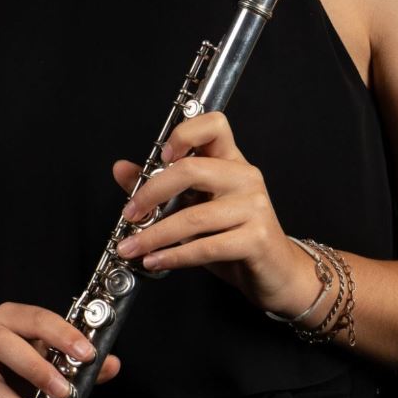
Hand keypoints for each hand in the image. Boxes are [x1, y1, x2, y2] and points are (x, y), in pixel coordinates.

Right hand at [0, 303, 119, 397]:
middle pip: (4, 345)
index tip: (87, 354)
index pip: (36, 319)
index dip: (62, 334)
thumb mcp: (42, 348)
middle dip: (36, 369)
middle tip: (64, 392)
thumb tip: (110, 365)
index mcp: (9, 317)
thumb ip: (76, 358)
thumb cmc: (13, 354)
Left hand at [112, 111, 319, 317]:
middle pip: (191, 170)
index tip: (159, 157)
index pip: (214, 125)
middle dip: (150, 193)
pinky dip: (174, 255)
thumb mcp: (193, 206)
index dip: (184, 134)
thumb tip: (121, 168)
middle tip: (129, 214)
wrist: (276, 272)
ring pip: (193, 217)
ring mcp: (254, 207)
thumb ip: (158, 186)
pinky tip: (155, 260)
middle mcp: (245, 177)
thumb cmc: (233, 236)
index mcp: (230, 161)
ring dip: (154, 235)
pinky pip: (206, 246)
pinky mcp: (257, 238)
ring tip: (131, 246)